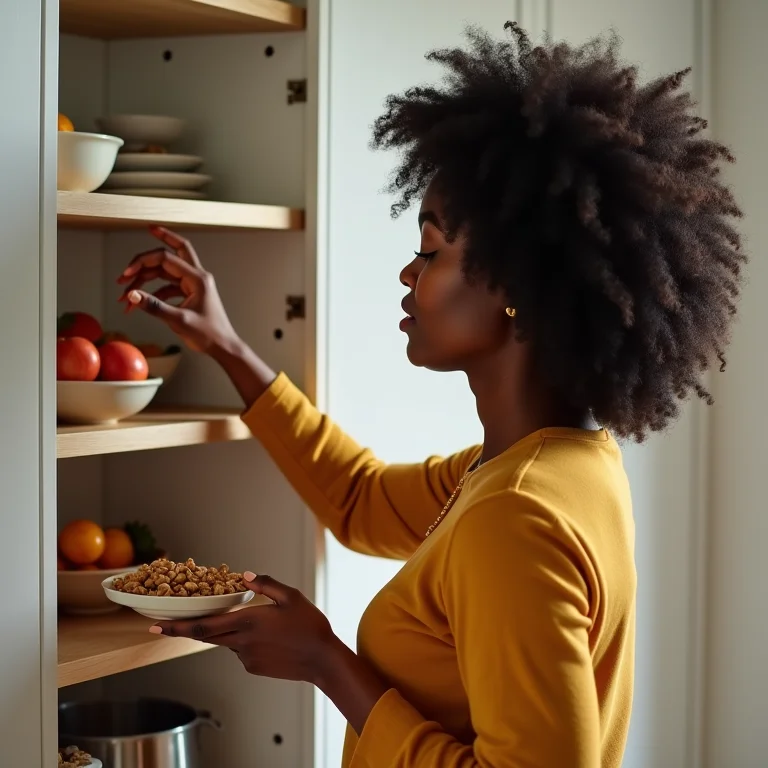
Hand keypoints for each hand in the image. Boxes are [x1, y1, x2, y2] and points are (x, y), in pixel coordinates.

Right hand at [117, 225, 238, 354]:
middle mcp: (196, 277)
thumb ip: (154, 306)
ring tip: (126, 291)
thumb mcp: (179, 321)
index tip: (126, 274)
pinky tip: (139, 301)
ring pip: (166, 271)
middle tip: (147, 228)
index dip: (143, 262)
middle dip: (161, 239)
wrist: (223, 347)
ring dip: (145, 278)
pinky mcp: (189, 294)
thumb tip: (132, 295)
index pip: (166, 258)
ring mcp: (193, 285)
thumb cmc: (209, 334)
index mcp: (197, 278)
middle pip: (175, 250)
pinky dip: (152, 292)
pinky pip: (167, 286)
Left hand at [149, 573, 337, 684]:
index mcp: (247, 621)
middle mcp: (241, 642)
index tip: (155, 625)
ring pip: (226, 642)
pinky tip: (271, 638)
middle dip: (181, 631)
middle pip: (204, 637)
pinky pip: (241, 651)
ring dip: (228, 632)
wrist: (322, 660)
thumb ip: (265, 585)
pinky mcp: (254, 668)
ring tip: (261, 626)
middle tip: (160, 626)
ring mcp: (246, 658)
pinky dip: (245, 642)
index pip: (202, 626)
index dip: (176, 626)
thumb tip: (244, 575)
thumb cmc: (309, 625)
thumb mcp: (290, 596)